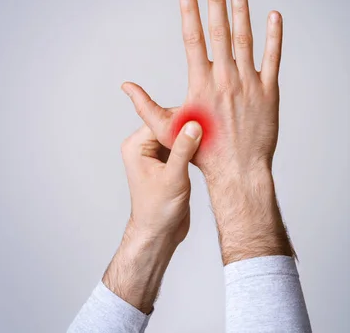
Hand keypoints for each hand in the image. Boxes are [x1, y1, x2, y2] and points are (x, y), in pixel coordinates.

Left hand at [120, 120, 202, 244]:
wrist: (158, 234)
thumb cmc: (158, 211)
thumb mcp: (173, 178)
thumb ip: (183, 150)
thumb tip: (193, 125)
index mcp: (136, 146)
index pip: (161, 121)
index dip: (183, 117)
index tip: (205, 114)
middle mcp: (143, 148)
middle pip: (169, 126)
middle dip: (190, 126)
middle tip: (213, 124)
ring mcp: (155, 155)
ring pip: (177, 135)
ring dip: (194, 136)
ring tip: (213, 133)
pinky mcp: (167, 163)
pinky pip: (181, 146)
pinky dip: (194, 146)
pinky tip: (208, 146)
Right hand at [122, 0, 282, 184]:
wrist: (238, 171)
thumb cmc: (201, 151)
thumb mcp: (168, 130)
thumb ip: (145, 105)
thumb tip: (125, 86)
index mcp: (201, 83)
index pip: (193, 38)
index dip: (189, 11)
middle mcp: (225, 78)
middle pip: (219, 31)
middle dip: (216, 0)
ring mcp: (249, 83)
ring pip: (245, 39)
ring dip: (241, 10)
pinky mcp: (269, 92)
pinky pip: (273, 58)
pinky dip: (274, 36)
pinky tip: (274, 16)